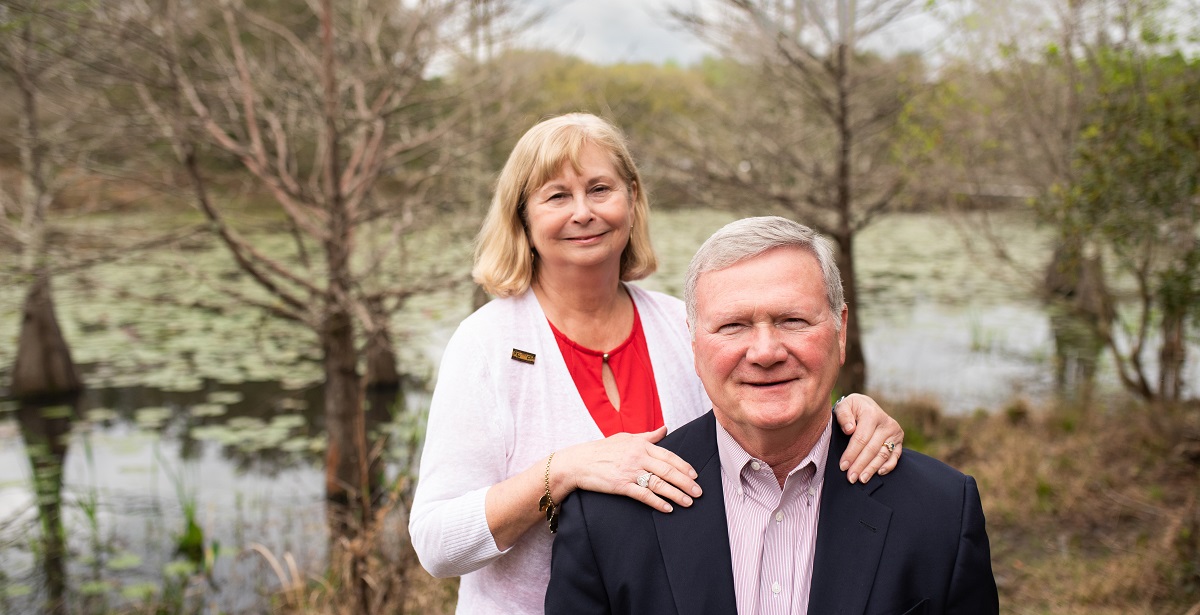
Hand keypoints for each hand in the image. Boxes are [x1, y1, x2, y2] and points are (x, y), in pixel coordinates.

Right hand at [556, 426, 702, 512]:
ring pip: (659, 484)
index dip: (683, 466)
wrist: (578, 462)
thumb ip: (647, 436)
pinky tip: (668, 508)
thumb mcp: (625, 438)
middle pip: (668, 470)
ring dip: (676, 494)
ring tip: (688, 502)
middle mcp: (637, 457)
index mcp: (640, 445)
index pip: (668, 455)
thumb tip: (665, 429)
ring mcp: (630, 471)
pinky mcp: (621, 485)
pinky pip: (644, 495)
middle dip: (686, 482)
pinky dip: (658, 502)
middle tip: (699, 492)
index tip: (695, 475)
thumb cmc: (601, 450)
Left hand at [835, 393, 902, 482]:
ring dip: (872, 469)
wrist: (868, 406)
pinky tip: (878, 473)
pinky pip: (895, 457)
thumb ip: (843, 415)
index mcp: (872, 414)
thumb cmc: (853, 408)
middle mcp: (886, 423)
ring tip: (862, 479)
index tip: (843, 466)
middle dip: (860, 465)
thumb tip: (849, 429)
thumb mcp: (844, 406)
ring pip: (883, 454)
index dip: (851, 453)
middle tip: (851, 478)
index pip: (861, 438)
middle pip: (872, 449)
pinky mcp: (899, 440)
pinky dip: (888, 466)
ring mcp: (895, 433)